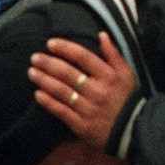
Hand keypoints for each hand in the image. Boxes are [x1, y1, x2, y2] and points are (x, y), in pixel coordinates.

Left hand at [28, 33, 134, 149]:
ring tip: (32, 72)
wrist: (132, 130)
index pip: (83, 56)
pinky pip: (60, 110)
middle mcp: (98, 90)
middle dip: (48, 63)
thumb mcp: (127, 74)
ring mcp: (88, 108)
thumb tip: (101, 34)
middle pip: (67, 73)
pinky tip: (37, 94)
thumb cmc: (128, 98)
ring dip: (43, 80)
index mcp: (110, 76)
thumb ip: (114, 54)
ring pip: (61, 91)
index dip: (65, 48)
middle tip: (35, 57)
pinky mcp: (81, 124)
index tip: (51, 43)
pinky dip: (47, 102)